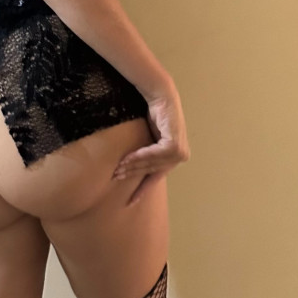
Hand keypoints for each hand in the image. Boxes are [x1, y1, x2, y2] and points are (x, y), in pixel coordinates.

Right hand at [111, 87, 190, 204]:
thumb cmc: (153, 115)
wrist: (160, 96)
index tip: (131, 202)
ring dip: (134, 166)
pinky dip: (141, 157)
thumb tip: (128, 171)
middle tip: (116, 176)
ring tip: (119, 168)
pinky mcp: (175, 145)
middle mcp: (181, 156)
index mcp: (175, 157)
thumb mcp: (149, 140)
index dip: (143, 189)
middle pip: (152, 170)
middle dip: (133, 174)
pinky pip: (155, 155)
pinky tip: (128, 158)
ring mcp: (180, 152)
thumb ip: (146, 155)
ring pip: (152, 164)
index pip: (157, 177)